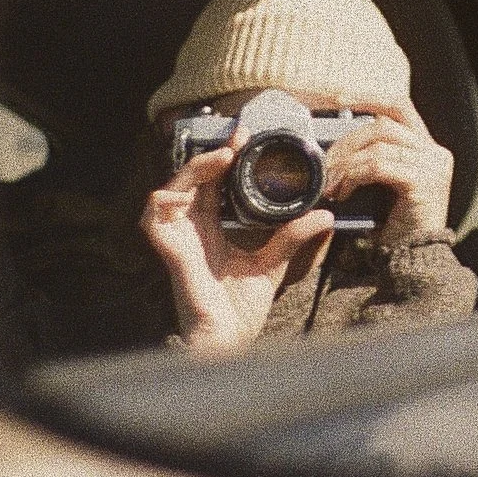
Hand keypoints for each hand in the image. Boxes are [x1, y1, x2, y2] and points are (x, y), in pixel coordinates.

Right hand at [140, 141, 334, 353]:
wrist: (230, 338)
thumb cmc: (242, 308)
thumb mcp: (273, 262)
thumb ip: (293, 236)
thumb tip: (325, 214)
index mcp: (211, 229)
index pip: (212, 183)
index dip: (223, 157)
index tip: (246, 138)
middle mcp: (192, 230)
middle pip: (191, 180)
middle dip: (212, 153)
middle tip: (238, 138)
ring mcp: (179, 240)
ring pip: (170, 189)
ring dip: (193, 169)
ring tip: (222, 157)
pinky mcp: (170, 252)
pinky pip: (152, 217)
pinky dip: (165, 199)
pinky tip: (188, 192)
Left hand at [324, 96, 455, 246]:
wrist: (411, 260)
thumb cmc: (392, 225)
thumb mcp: (383, 184)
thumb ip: (372, 157)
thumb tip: (334, 142)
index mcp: (428, 148)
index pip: (399, 106)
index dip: (369, 97)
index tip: (339, 99)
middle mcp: (436, 152)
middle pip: (384, 124)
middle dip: (348, 140)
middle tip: (325, 164)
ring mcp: (433, 166)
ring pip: (379, 144)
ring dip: (347, 163)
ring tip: (331, 185)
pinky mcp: (423, 182)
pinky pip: (379, 166)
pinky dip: (354, 176)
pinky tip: (343, 193)